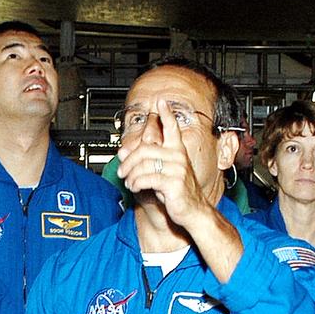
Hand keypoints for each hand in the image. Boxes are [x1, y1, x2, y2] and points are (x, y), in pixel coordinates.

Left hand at [117, 98, 210, 227]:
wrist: (192, 211)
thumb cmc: (177, 193)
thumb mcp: (161, 174)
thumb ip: (144, 162)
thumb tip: (122, 153)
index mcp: (178, 151)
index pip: (173, 128)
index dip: (166, 114)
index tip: (160, 101)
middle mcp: (178, 157)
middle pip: (145, 149)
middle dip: (129, 160)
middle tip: (121, 171)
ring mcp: (177, 169)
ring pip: (144, 164)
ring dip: (131, 174)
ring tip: (128, 182)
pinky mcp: (173, 183)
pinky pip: (147, 178)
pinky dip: (136, 183)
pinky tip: (135, 187)